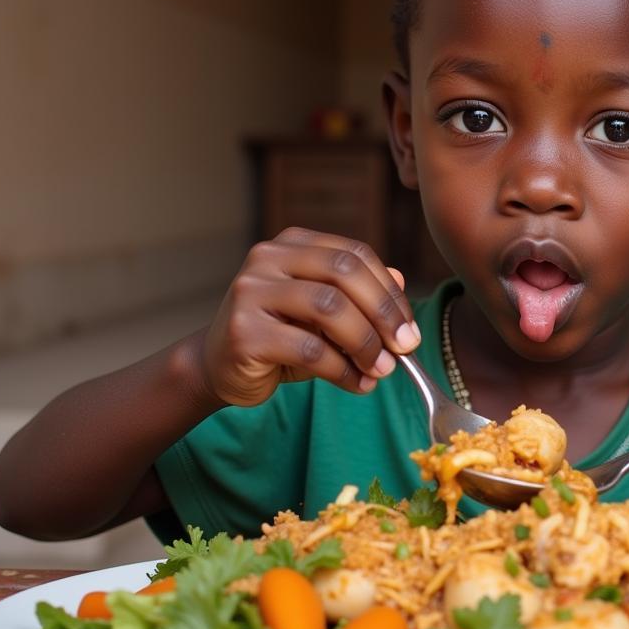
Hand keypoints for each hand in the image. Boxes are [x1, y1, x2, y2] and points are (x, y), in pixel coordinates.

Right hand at [201, 228, 418, 406]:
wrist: (218, 367)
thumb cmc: (281, 336)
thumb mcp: (325, 314)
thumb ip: (359, 294)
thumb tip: (401, 280)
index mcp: (293, 244)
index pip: (354, 255)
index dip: (390, 292)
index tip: (410, 329)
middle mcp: (268, 258)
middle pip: (344, 273)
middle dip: (383, 313)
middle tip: (405, 348)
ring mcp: (251, 292)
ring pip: (329, 308)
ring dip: (365, 343)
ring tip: (382, 370)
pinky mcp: (244, 331)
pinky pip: (309, 349)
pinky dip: (342, 370)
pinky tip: (356, 384)